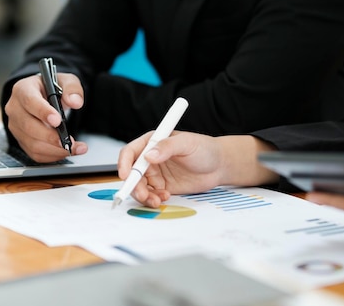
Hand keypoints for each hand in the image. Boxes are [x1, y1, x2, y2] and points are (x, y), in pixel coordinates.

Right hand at [4, 73, 85, 161]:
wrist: (44, 96)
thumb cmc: (51, 88)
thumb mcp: (65, 80)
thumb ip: (72, 88)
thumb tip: (75, 102)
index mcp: (23, 89)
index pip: (30, 101)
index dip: (43, 112)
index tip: (57, 121)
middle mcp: (15, 108)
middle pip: (28, 126)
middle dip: (50, 136)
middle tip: (68, 141)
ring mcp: (16, 126)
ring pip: (32, 143)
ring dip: (54, 149)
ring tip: (74, 148)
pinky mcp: (21, 140)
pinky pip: (35, 153)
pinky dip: (52, 156)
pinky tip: (66, 152)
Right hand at [117, 131, 277, 206]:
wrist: (219, 166)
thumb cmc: (205, 149)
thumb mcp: (187, 143)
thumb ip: (167, 147)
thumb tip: (149, 155)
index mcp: (152, 143)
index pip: (130, 152)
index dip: (124, 163)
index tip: (124, 175)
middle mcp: (150, 159)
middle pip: (132, 173)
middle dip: (134, 185)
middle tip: (143, 195)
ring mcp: (155, 174)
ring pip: (139, 187)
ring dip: (143, 195)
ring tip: (157, 200)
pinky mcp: (162, 186)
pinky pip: (151, 195)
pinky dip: (153, 199)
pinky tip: (165, 197)